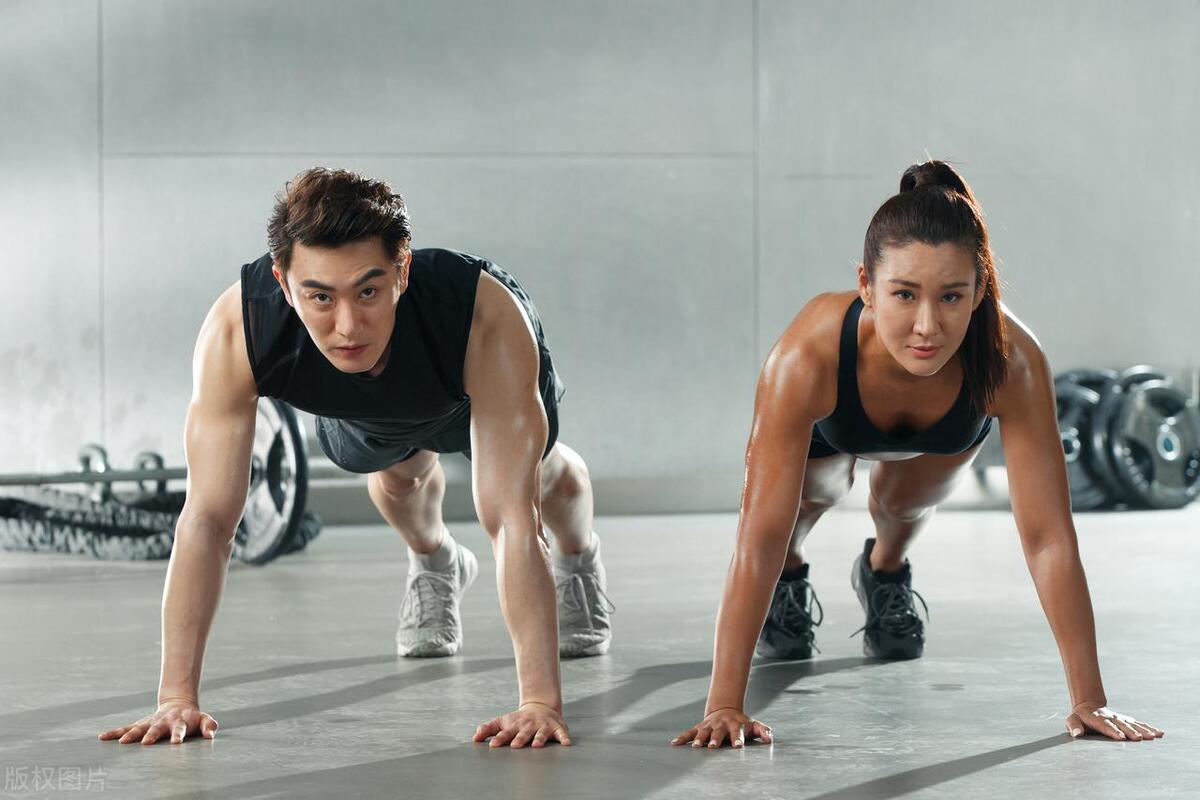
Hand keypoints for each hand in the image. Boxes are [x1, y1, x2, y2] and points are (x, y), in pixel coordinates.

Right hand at [98, 699, 217, 744]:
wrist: (179, 704)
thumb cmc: (192, 717)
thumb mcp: (204, 719)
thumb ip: (209, 726)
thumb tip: (211, 735)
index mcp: (179, 722)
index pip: (180, 729)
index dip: (178, 735)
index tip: (176, 742)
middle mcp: (163, 722)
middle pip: (157, 729)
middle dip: (152, 735)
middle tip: (146, 743)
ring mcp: (151, 723)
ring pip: (139, 728)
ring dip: (131, 734)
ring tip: (122, 742)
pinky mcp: (140, 724)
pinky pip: (126, 728)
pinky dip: (115, 732)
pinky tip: (103, 736)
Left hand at [472, 701, 571, 747]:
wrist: (540, 707)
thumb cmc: (518, 720)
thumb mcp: (502, 721)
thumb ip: (488, 729)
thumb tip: (474, 738)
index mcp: (515, 726)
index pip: (505, 733)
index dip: (499, 738)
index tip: (493, 745)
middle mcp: (529, 725)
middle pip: (523, 733)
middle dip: (519, 739)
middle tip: (515, 746)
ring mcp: (542, 726)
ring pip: (541, 733)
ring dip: (539, 738)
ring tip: (536, 745)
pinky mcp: (556, 728)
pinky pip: (561, 733)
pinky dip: (564, 737)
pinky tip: (566, 744)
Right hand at [672, 707, 772, 748]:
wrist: (726, 709)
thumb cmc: (742, 722)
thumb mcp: (754, 725)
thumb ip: (764, 731)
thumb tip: (769, 740)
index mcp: (736, 725)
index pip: (738, 733)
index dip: (738, 739)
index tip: (738, 747)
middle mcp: (721, 725)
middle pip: (718, 733)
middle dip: (715, 739)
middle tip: (713, 747)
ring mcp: (709, 725)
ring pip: (703, 732)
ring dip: (700, 739)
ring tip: (697, 747)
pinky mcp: (699, 727)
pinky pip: (689, 733)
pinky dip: (682, 738)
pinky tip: (675, 744)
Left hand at [1066, 702, 1163, 741]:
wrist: (1088, 706)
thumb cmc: (1080, 718)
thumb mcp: (1072, 720)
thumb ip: (1073, 726)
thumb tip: (1076, 733)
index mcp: (1098, 719)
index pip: (1106, 726)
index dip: (1113, 731)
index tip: (1120, 737)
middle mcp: (1111, 718)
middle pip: (1122, 725)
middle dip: (1130, 732)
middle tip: (1138, 738)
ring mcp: (1120, 718)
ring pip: (1133, 724)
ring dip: (1143, 730)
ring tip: (1154, 736)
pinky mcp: (1127, 720)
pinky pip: (1139, 724)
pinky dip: (1149, 728)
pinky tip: (1159, 733)